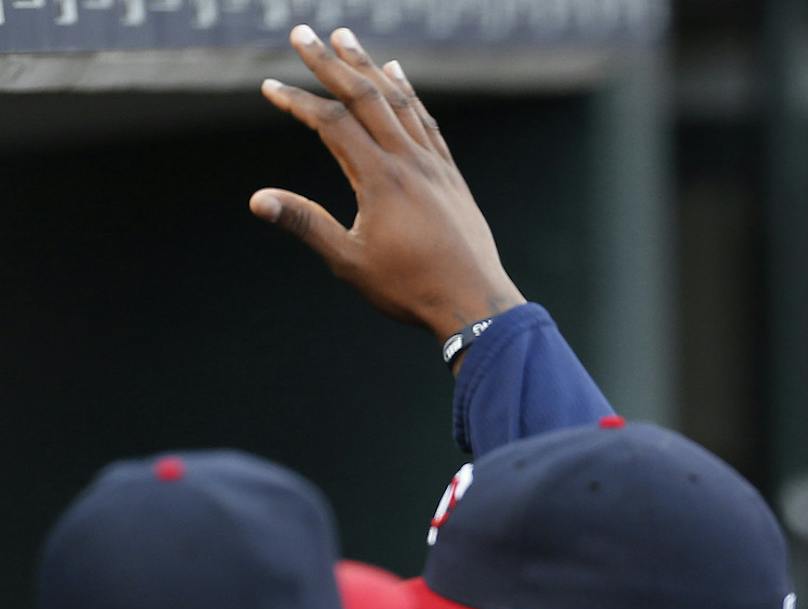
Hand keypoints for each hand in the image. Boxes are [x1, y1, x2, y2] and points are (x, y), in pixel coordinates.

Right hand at [252, 26, 522, 350]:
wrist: (476, 304)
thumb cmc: (411, 288)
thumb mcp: (350, 262)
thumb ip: (305, 224)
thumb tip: (257, 199)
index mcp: (380, 180)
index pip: (331, 123)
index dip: (297, 101)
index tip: (268, 87)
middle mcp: (409, 162)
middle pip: (365, 97)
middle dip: (329, 62)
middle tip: (302, 32)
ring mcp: (434, 166)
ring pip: (399, 102)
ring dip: (369, 66)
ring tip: (345, 38)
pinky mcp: (451, 175)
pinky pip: (427, 122)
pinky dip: (408, 94)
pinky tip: (396, 75)